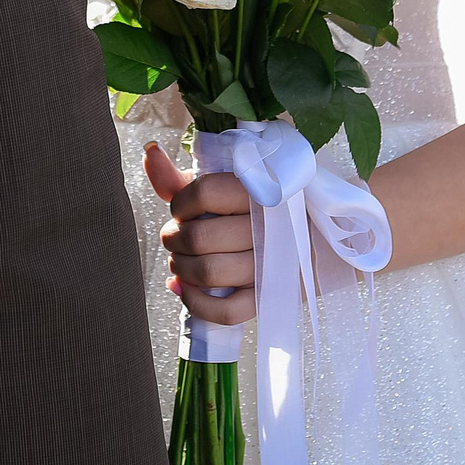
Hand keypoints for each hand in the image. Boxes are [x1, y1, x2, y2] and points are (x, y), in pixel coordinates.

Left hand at [142, 141, 256, 324]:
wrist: (315, 234)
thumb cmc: (258, 207)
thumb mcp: (224, 185)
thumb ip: (182, 176)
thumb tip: (149, 153)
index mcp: (260, 189)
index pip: (204, 194)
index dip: (180, 204)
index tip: (181, 209)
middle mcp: (268, 226)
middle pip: (199, 237)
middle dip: (174, 239)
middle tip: (175, 236)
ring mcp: (271, 264)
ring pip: (209, 273)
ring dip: (181, 268)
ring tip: (179, 260)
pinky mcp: (269, 295)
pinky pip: (226, 311)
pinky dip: (196, 303)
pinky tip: (185, 288)